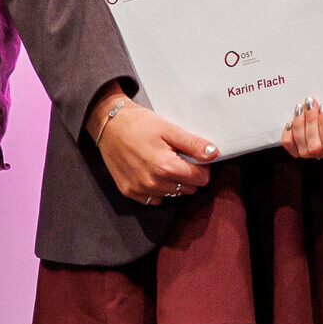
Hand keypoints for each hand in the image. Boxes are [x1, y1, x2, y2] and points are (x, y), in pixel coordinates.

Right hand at [89, 82, 213, 205]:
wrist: (108, 125)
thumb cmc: (139, 124)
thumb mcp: (168, 129)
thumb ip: (193, 144)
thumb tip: (214, 154)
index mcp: (166, 167)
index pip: (200, 179)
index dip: (202, 168)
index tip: (194, 157)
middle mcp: (154, 184)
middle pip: (188, 189)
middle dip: (188, 175)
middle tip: (177, 157)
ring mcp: (140, 190)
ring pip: (172, 195)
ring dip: (173, 183)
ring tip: (163, 163)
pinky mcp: (129, 192)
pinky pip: (153, 200)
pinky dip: (157, 190)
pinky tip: (151, 173)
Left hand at [279, 98, 322, 158]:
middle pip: (318, 146)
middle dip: (311, 122)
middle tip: (310, 101)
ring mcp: (315, 153)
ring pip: (305, 148)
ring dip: (300, 125)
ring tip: (301, 107)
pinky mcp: (300, 151)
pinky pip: (291, 148)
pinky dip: (288, 135)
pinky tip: (290, 121)